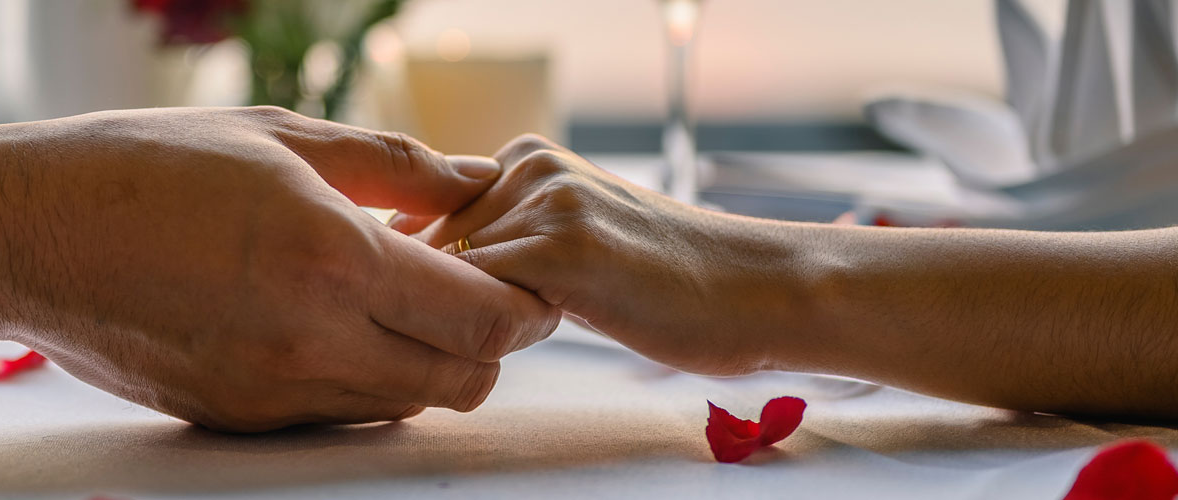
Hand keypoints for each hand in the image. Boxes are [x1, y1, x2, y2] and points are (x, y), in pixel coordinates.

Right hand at [0, 107, 558, 430]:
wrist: (22, 234)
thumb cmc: (141, 166)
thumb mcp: (277, 135)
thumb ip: (393, 164)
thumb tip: (474, 178)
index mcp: (332, 258)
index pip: (487, 317)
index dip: (524, 299)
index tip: (517, 268)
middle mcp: (311, 341)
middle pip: (463, 381)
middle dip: (486, 341)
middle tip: (464, 285)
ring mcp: (272, 393)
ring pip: (404, 406)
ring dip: (424, 362)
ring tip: (390, 296)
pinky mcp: (237, 418)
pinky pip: (337, 415)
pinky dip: (360, 378)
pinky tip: (326, 319)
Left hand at [406, 135, 812, 376]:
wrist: (756, 290)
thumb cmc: (666, 282)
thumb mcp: (571, 242)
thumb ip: (505, 241)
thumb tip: (422, 269)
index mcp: (527, 157)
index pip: (422, 212)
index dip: (421, 272)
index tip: (440, 310)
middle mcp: (530, 166)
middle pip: (425, 244)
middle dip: (432, 297)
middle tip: (468, 336)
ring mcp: (548, 203)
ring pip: (447, 271)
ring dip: (457, 317)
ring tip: (509, 339)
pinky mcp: (565, 248)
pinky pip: (479, 293)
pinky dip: (482, 328)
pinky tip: (528, 343)